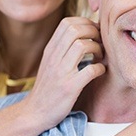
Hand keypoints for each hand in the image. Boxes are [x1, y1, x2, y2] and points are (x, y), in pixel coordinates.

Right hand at [23, 17, 105, 132]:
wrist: (34, 113)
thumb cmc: (47, 87)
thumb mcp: (50, 62)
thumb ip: (63, 48)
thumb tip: (84, 32)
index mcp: (50, 49)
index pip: (67, 23)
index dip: (85, 22)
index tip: (94, 32)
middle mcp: (54, 57)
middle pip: (75, 30)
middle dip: (94, 32)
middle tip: (100, 42)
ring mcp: (61, 72)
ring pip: (82, 46)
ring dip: (97, 48)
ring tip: (100, 56)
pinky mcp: (69, 88)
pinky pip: (90, 70)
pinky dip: (100, 68)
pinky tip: (100, 71)